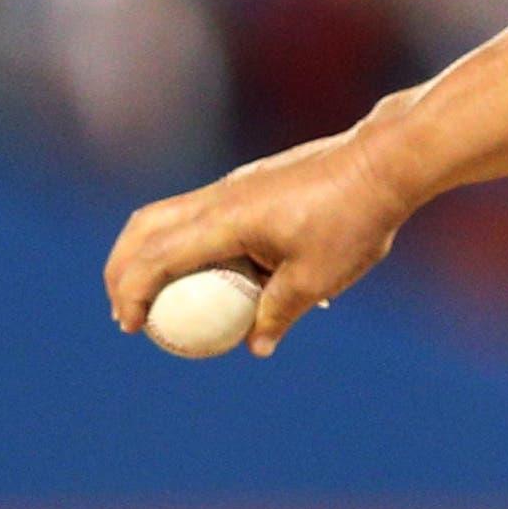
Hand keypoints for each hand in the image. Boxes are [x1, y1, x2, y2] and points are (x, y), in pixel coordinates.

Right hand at [105, 126, 419, 356]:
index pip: (156, 257)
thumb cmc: (355, 218)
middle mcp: (221, 196)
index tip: (130, 326)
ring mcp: (235, 185)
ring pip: (168, 215)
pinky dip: (185, 242)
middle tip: (126, 312)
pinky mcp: (251, 183)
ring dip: (150, 253)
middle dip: (122, 270)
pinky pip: (200, 213)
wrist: (385, 162)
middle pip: (144, 228)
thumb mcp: (318, 277)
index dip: (132, 293)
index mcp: (227, 219)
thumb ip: (279, 313)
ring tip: (156, 297)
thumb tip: (254, 346)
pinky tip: (213, 274)